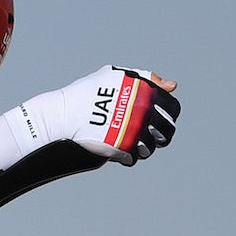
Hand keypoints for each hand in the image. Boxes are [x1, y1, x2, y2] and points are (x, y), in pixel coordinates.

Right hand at [35, 67, 181, 164]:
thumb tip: (172, 86)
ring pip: (151, 148)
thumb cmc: (88, 92)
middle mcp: (142, 112)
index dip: (168, 115)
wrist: (63, 113)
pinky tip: (119, 150)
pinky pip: (133, 159)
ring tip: (132, 144)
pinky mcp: (120, 149)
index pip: (173, 109)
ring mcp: (132, 131)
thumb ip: (147, 79)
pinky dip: (128, 157)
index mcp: (144, 93)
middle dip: (161, 135)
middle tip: (148, 135)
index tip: (158, 118)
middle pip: (166, 131)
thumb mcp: (117, 77)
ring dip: (144, 148)